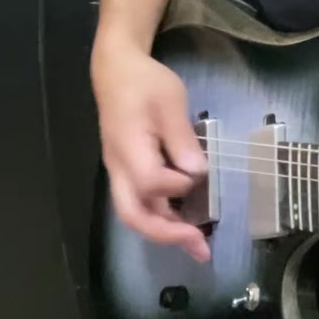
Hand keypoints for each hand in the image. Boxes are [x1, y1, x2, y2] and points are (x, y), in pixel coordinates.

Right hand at [93, 45, 209, 261]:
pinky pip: (139, 202)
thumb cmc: (144, 82)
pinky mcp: (126, 169)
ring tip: (197, 243)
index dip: (177, 185)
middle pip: (133, 215)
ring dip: (165, 231)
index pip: (150, 183)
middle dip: (167, 235)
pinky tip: (183, 221)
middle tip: (202, 248)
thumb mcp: (170, 101)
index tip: (197, 171)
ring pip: (135, 213)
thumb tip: (197, 173)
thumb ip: (182, 138)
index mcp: (128, 149)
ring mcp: (120, 171)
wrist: (117, 70)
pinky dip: (161, 217)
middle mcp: (119, 168)